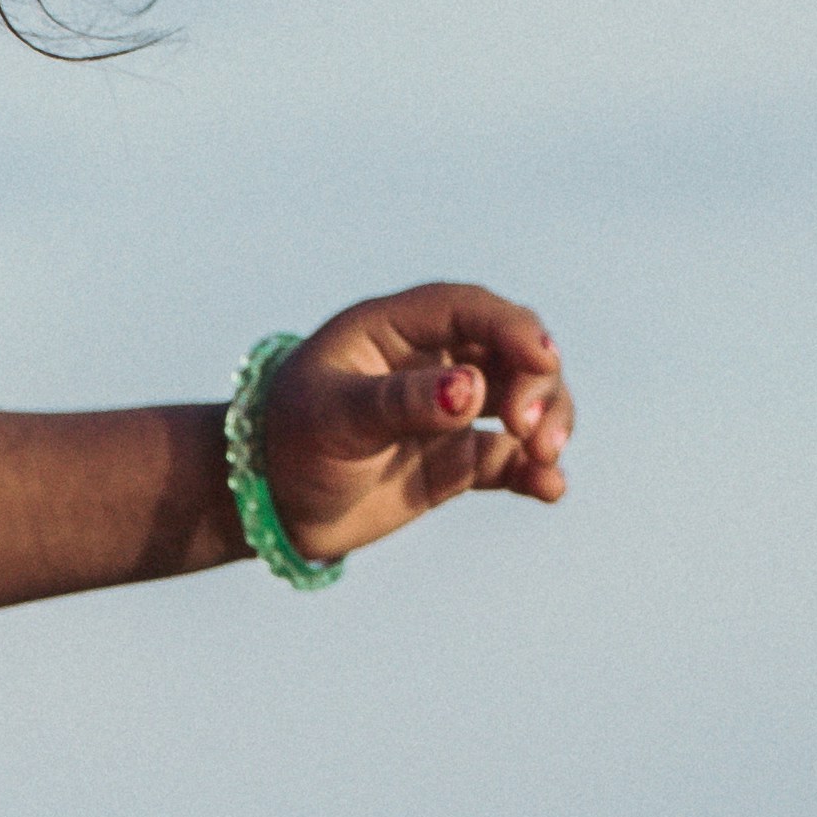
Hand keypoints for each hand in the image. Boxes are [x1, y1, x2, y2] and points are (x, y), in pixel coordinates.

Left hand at [257, 286, 571, 557]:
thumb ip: (402, 401)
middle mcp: (433, 361)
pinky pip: (511, 458)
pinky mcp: (458, 460)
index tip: (542, 360)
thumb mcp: (336, 415)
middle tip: (529, 427)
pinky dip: (536, 470)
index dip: (513, 328)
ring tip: (542, 457)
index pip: (470, 309)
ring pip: (524, 400)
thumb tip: (471, 391)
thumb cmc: (288, 442)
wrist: (267, 507)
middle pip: (512, 351)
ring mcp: (450, 411)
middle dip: (537, 382)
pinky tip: (550, 488)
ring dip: (548, 421)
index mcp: (396, 329)